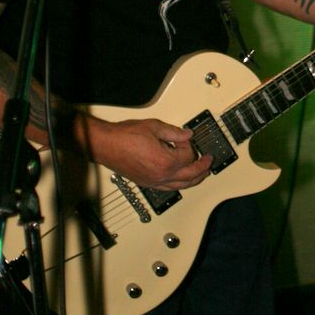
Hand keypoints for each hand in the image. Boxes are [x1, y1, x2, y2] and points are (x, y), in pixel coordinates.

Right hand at [78, 115, 212, 190]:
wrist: (105, 145)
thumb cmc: (124, 136)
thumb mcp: (153, 127)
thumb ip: (174, 132)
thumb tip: (187, 135)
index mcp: (165, 161)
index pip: (188, 156)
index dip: (189, 144)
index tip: (185, 138)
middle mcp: (161, 175)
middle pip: (190, 177)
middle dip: (202, 168)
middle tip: (208, 161)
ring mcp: (153, 182)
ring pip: (180, 186)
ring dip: (193, 180)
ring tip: (201, 173)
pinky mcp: (146, 183)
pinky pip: (168, 188)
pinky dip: (179, 184)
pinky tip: (180, 179)